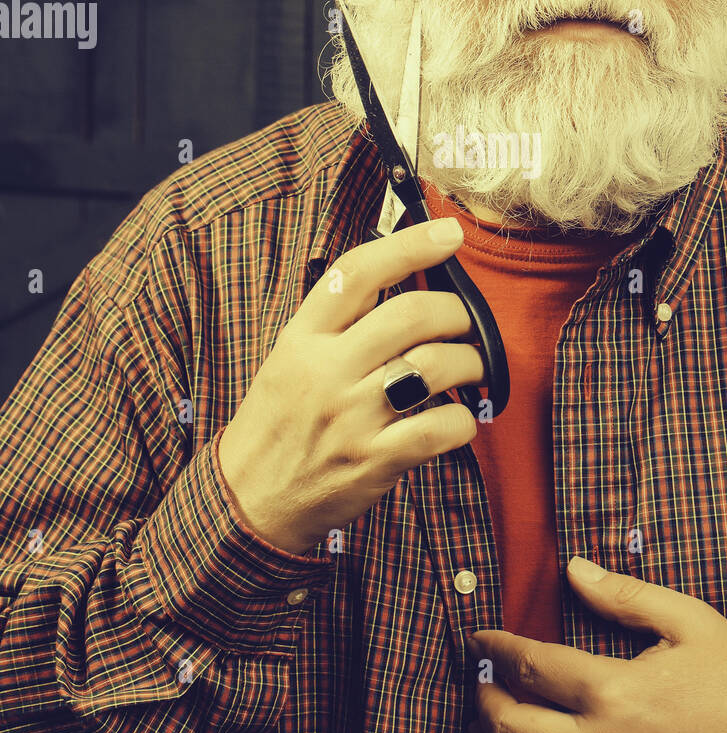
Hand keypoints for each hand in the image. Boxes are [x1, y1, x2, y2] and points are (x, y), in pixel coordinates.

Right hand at [217, 217, 483, 552]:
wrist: (248, 499)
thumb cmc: (280, 420)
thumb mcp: (291, 357)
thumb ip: (339, 321)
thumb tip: (403, 276)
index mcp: (303, 336)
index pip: (359, 271)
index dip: (410, 244)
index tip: (450, 233)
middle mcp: (326, 370)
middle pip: (412, 314)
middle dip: (457, 311)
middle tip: (465, 322)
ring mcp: (351, 417)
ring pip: (435, 365)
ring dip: (470, 361)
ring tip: (470, 366)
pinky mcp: (375, 461)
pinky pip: (442, 426)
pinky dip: (465, 418)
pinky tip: (458, 417)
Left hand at [465, 556, 726, 732]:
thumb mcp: (687, 621)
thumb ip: (624, 595)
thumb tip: (574, 569)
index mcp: (612, 691)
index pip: (530, 666)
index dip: (496, 648)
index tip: (481, 637)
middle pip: (510, 726)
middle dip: (483, 698)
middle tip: (479, 679)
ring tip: (484, 727)